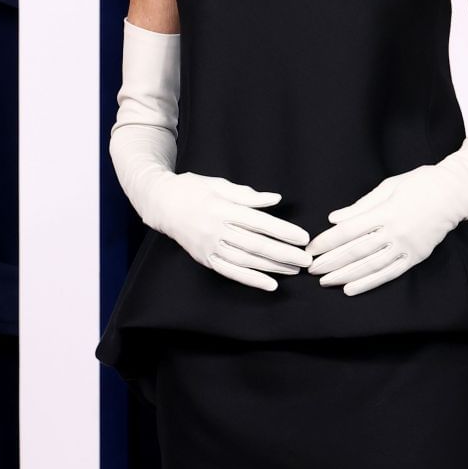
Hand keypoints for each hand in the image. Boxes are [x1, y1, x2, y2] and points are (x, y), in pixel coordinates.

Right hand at [141, 171, 312, 291]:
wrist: (160, 203)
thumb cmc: (193, 189)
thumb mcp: (219, 184)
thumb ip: (248, 195)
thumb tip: (275, 200)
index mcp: (223, 208)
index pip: (260, 222)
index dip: (283, 231)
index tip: (303, 237)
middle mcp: (217, 229)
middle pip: (256, 244)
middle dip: (284, 253)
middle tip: (306, 259)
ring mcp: (210, 246)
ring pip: (246, 260)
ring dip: (273, 267)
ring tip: (294, 270)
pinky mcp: (205, 258)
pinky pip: (230, 272)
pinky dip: (250, 280)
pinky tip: (269, 284)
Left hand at [305, 162, 467, 295]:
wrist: (456, 192)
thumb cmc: (421, 183)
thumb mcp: (389, 186)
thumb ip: (361, 206)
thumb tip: (334, 219)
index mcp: (386, 211)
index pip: (349, 231)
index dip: (327, 241)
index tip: (312, 249)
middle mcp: (395, 232)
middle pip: (356, 251)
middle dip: (330, 261)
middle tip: (310, 269)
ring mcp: (406, 246)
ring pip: (370, 266)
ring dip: (345, 275)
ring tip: (326, 282)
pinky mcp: (416, 257)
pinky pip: (389, 273)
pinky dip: (369, 283)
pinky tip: (351, 289)